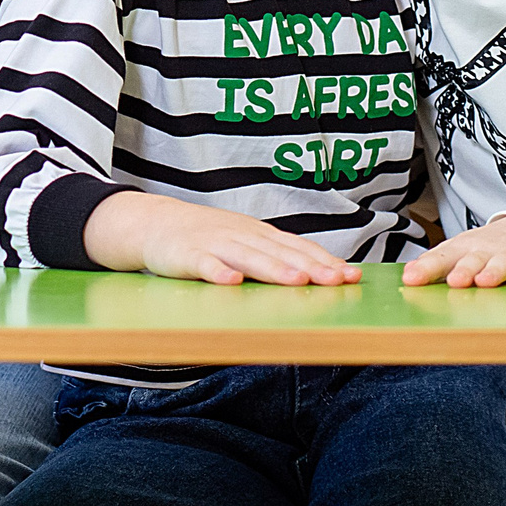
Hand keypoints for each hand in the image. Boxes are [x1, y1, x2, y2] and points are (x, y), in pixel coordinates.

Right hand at [88, 191, 360, 286]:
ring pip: (248, 257)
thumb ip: (276, 255)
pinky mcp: (187, 256)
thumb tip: (320, 274)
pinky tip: (231, 282)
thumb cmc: (208, 237)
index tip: (351, 275)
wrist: (155, 223)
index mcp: (259, 234)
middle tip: (336, 281)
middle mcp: (241, 235)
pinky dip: (218, 272)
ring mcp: (214, 244)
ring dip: (273, 268)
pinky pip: (204, 265)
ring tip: (296, 281)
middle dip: (309, 266)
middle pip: (279, 252)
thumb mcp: (245, 241)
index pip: (298, 246)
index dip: (324, 260)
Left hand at [402, 215, 505, 287]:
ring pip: (503, 263)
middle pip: (473, 260)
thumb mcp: (460, 252)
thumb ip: (436, 264)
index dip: (426, 268)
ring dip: (494, 272)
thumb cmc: (488, 247)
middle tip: (454, 281)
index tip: (411, 279)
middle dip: (463, 270)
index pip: (441, 257)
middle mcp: (487, 250)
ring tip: (485, 282)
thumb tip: (408, 276)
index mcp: (464, 249)